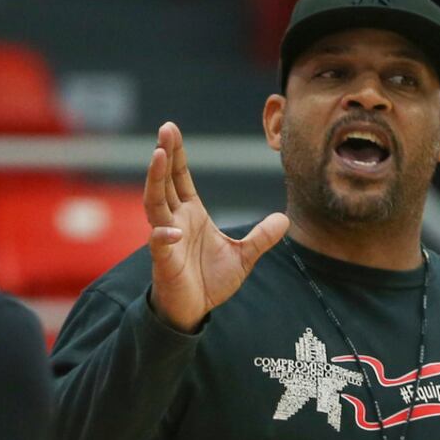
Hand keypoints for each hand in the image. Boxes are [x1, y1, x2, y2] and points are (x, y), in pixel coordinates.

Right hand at [143, 120, 288, 334]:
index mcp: (191, 213)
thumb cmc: (210, 280)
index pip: (180, 177)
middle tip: (165, 130)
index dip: (176, 154)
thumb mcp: (243, 256)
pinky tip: (172, 230)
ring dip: (155, 181)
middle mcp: (175, 219)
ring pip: (155, 204)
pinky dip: (164, 235)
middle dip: (164, 156)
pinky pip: (160, 243)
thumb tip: (284, 218)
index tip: (172, 129)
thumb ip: (261, 237)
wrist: (193, 310)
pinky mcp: (163, 260)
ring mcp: (166, 238)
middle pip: (165, 181)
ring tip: (158, 157)